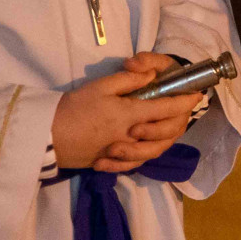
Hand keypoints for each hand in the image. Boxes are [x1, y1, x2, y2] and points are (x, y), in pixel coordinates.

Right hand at [50, 54, 199, 171]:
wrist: (44, 136)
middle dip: (175, 123)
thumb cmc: (73, 107)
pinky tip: (137, 148)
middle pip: (161, 134)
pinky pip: (130, 165)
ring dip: (159, 142)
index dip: (183, 103)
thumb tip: (152, 75)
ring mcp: (118, 153)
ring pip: (149, 153)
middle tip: (181, 113)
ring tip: (161, 130)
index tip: (196, 96)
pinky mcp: (106, 162)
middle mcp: (128, 137)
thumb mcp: (101, 86)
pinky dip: (138, 158)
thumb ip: (129, 80)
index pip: (165, 109)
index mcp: (129, 115)